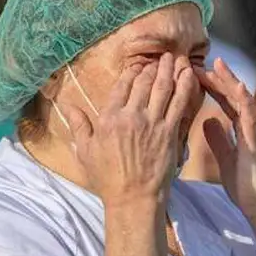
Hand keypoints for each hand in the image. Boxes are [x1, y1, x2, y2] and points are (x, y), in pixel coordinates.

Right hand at [65, 54, 195, 206]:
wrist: (133, 198)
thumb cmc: (108, 179)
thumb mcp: (86, 152)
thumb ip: (79, 125)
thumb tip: (66, 105)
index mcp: (109, 118)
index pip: (122, 86)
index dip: (132, 73)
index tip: (138, 66)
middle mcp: (131, 116)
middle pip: (144, 83)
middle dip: (152, 67)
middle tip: (160, 57)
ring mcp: (152, 123)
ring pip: (163, 88)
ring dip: (169, 70)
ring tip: (174, 59)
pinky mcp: (169, 132)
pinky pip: (179, 103)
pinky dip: (185, 86)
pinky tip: (189, 75)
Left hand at [196, 58, 255, 218]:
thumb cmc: (246, 186)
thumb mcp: (225, 158)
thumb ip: (218, 139)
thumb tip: (206, 121)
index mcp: (244, 129)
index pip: (227, 102)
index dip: (213, 87)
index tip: (196, 75)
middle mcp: (253, 126)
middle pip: (234, 95)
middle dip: (218, 78)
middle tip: (199, 64)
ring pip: (244, 100)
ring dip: (230, 81)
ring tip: (216, 65)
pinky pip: (252, 116)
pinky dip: (245, 100)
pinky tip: (237, 86)